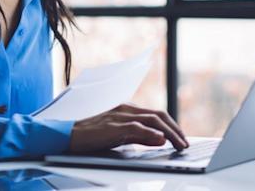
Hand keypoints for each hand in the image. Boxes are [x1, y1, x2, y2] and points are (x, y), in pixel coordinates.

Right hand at [68, 103, 188, 152]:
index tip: (182, 139)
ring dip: (169, 132)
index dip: (172, 126)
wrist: (69, 136)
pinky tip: (161, 140)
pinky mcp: (114, 125)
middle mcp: (127, 109)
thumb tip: (161, 140)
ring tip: (179, 144)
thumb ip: (140, 137)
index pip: (157, 115)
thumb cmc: (94, 137)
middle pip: (158, 115)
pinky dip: (150, 133)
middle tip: (185, 144)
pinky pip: (136, 127)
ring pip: (152, 119)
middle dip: (175, 130)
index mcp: (128, 110)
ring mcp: (120, 116)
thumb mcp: (121, 136)